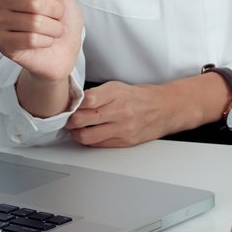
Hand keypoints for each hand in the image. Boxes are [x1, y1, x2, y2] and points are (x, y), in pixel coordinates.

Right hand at [0, 0, 82, 83]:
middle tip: (58, 16)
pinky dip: (46, 41)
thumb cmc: (61, 21)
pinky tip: (45, 41)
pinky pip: (30, 39)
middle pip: (33, 0)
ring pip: (34, 22)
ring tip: (53, 30)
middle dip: (55, 10)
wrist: (61, 50)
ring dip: (53, 28)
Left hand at [67, 81, 187, 147]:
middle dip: (70, 120)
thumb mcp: (117, 87)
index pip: (86, 100)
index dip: (72, 103)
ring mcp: (122, 129)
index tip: (68, 104)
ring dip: (76, 133)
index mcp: (116, 93)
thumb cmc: (139, 97)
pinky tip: (89, 133)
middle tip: (68, 118)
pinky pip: (98, 144)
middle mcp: (120, 111)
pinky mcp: (124, 142)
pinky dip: (89, 140)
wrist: (164, 109)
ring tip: (76, 129)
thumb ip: (97, 94)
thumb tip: (75, 102)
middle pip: (82, 119)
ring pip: (86, 136)